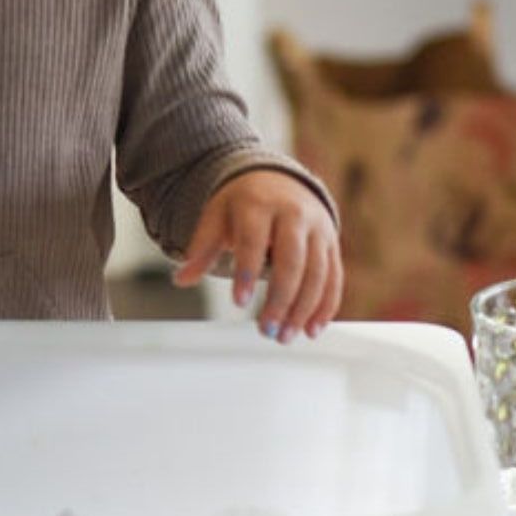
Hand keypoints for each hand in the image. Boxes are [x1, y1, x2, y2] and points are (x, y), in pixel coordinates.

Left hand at [171, 170, 343, 342]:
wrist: (278, 179)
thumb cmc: (243, 203)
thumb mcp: (217, 216)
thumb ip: (202, 248)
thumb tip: (182, 279)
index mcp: (259, 204)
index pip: (254, 240)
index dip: (247, 272)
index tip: (239, 301)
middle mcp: (294, 214)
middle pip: (292, 260)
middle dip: (281, 299)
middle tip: (267, 330)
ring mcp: (317, 228)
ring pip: (318, 272)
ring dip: (304, 309)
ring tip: (285, 336)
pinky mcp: (332, 243)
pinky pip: (334, 277)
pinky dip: (325, 306)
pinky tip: (311, 329)